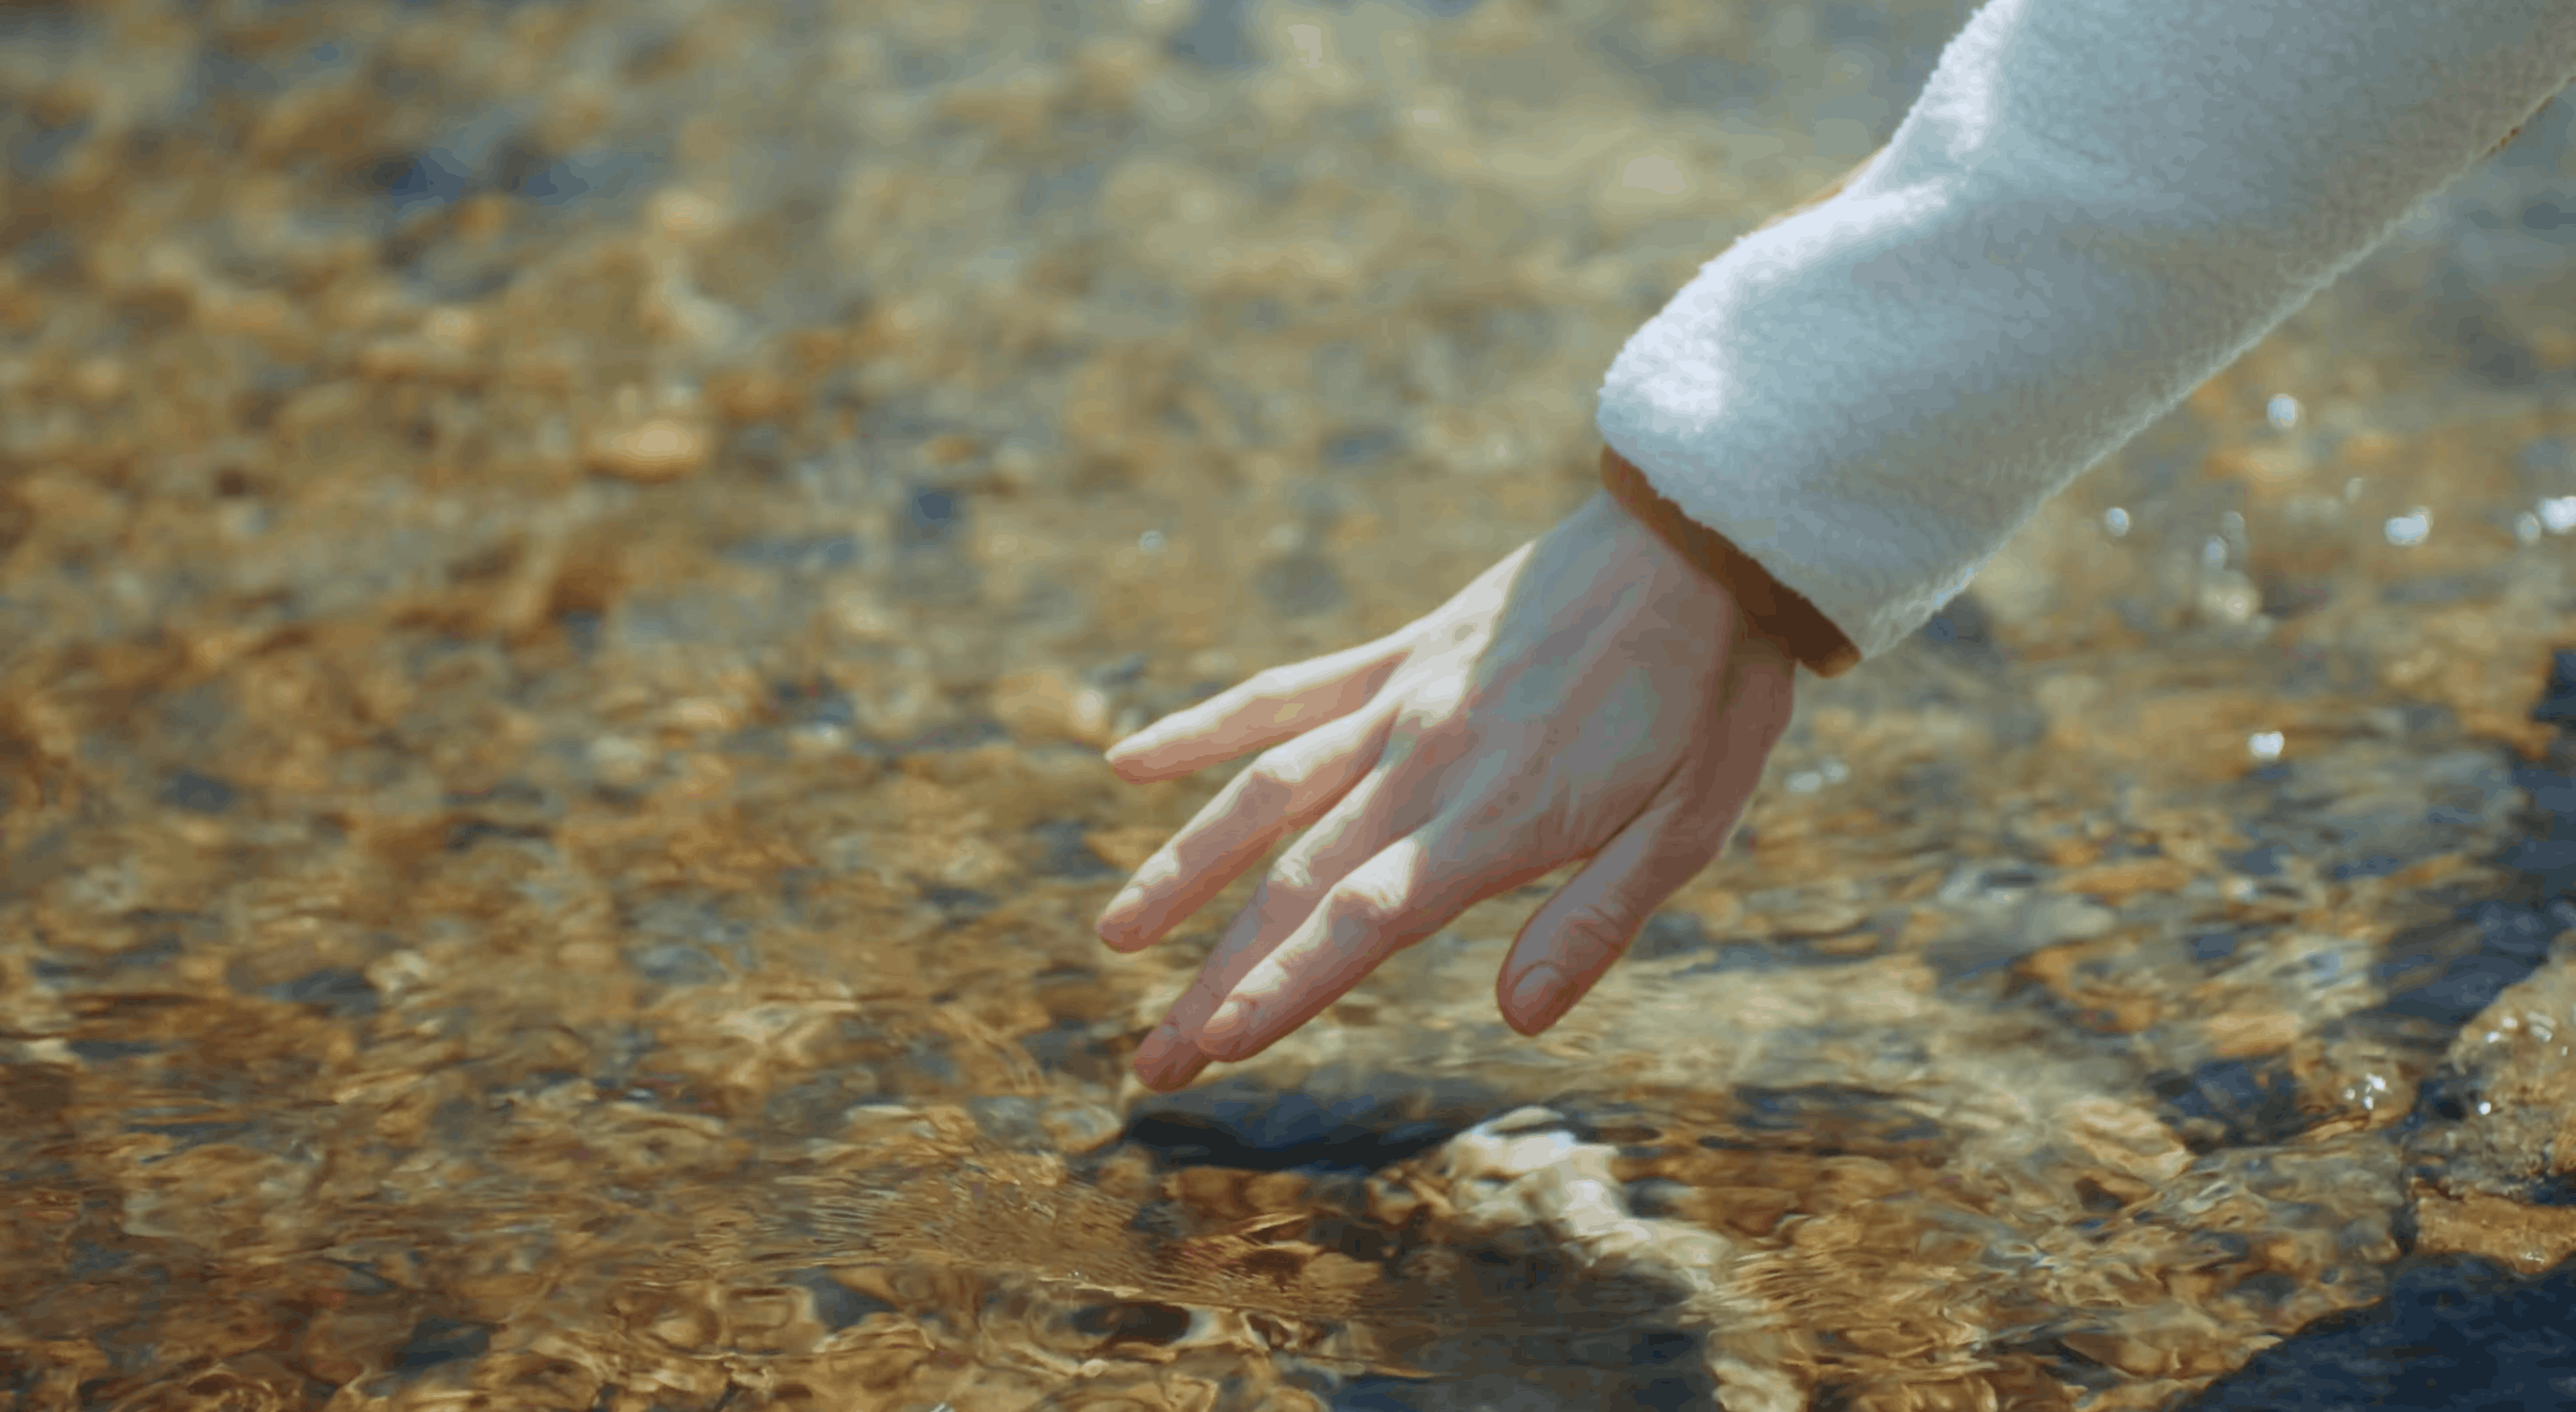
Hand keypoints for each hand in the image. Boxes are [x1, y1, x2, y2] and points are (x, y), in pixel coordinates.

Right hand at [1096, 487, 1799, 1091]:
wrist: (1704, 535)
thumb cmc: (1714, 692)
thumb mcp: (1691, 822)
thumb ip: (1597, 919)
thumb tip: (1519, 1017)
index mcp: (1500, 813)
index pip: (1365, 916)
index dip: (1285, 984)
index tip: (1217, 1045)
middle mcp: (1428, 758)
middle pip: (1297, 881)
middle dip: (1219, 979)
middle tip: (1154, 1059)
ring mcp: (1403, 699)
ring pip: (1263, 791)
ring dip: (1183, 869)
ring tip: (1115, 935)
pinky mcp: (1400, 652)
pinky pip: (1286, 693)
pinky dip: (1204, 727)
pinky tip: (1129, 761)